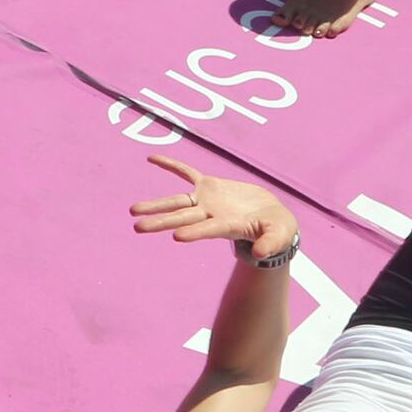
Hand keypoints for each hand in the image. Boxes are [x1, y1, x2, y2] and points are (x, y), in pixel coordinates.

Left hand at [128, 155, 299, 258]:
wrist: (271, 218)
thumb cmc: (277, 230)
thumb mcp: (279, 236)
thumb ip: (271, 243)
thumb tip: (261, 252)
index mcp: (228, 227)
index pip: (209, 229)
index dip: (195, 232)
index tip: (177, 237)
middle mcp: (211, 216)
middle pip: (183, 218)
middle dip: (160, 222)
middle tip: (137, 227)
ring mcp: (207, 201)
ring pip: (178, 202)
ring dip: (156, 205)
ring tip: (132, 211)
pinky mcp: (209, 186)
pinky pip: (187, 172)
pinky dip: (171, 165)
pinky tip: (151, 158)